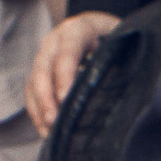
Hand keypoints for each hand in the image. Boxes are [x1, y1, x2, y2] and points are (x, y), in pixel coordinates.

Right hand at [27, 10, 120, 134]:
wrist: (105, 29)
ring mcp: (45, 56)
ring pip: (33, 82)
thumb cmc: (120, 37)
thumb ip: (125, 57)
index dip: (64, 75)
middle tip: (54, 121)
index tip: (65, 98)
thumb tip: (129, 88)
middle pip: (43, 68)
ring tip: (49, 133)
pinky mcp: (40, 72)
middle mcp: (56, 40)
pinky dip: (37, 113)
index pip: (67, 51)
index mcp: (79, 28)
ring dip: (40, 109)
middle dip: (46, 97)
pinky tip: (46, 132)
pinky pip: (31, 93)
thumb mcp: (125, 40)